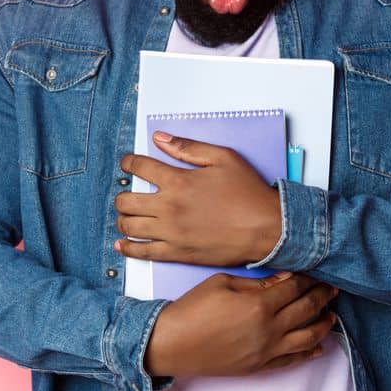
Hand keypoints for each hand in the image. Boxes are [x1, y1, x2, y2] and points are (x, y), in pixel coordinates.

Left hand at [114, 130, 282, 265]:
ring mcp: (170, 232)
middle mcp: (168, 207)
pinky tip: (123, 243)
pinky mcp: (176, 252)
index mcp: (178, 181)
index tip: (129, 164)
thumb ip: (189, 147)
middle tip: (130, 193)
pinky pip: (141, 252)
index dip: (129, 163)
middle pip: (125, 200)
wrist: (267, 228)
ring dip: (124, 218)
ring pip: (128, 226)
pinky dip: (128, 248)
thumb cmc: (249, 192)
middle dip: (124, 194)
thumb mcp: (224, 159)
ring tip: (131, 214)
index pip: (139, 167)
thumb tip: (160, 138)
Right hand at [145, 271, 337, 377]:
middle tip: (332, 289)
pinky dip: (309, 352)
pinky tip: (319, 346)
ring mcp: (265, 350)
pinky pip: (291, 360)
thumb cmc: (192, 309)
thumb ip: (257, 282)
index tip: (318, 272)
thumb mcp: (223, 283)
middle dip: (322, 297)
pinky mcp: (258, 366)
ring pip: (307, 338)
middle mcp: (268, 329)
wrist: (170, 344)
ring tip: (331, 315)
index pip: (295, 287)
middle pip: (306, 310)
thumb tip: (284, 278)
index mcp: (259, 305)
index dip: (309, 278)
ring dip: (323, 325)